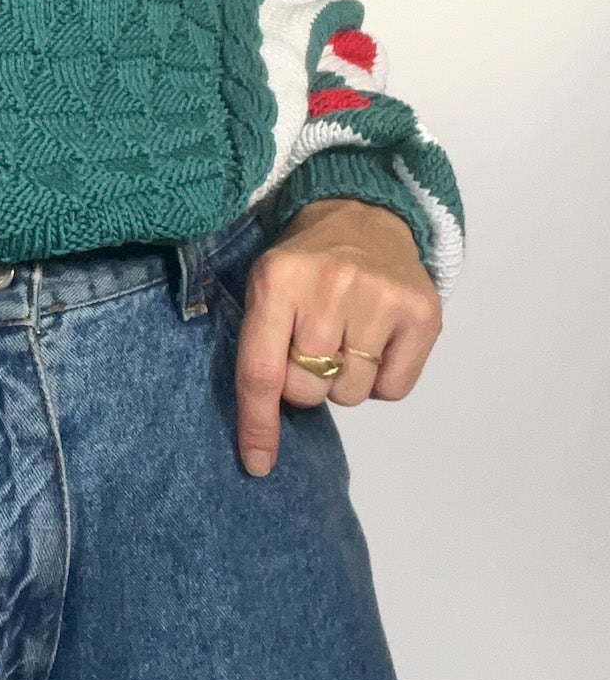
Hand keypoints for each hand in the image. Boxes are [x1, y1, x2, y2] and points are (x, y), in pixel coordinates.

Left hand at [234, 198, 442, 477]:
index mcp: (277, 282)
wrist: (362, 215)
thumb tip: (261, 434)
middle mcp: (329, 287)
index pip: (262, 371)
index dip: (258, 425)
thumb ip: (259, 349)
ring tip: (347, 336)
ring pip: (351, 395)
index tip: (257, 464)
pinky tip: (377, 341)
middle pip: (309, 390)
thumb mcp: (265, 288)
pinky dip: (382, 379)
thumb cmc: (305, 264)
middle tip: (313, 346)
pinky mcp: (422, 312)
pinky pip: (393, 390)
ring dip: (345, 380)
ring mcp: (380, 298)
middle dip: (306, 382)